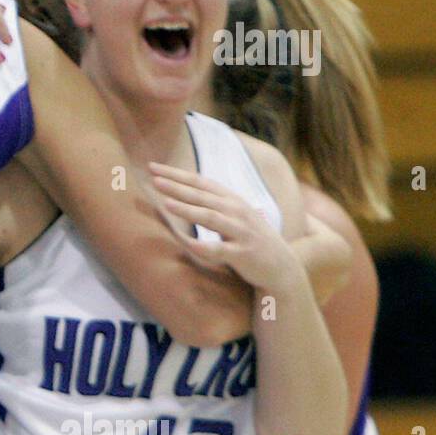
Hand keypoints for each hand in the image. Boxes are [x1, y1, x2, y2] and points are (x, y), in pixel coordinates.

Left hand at [148, 162, 300, 292]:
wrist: (282, 267)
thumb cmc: (249, 239)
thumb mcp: (233, 216)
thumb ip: (211, 204)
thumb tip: (180, 192)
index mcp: (232, 200)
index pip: (200, 182)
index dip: (177, 174)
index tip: (153, 167)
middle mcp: (237, 211)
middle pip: (202, 196)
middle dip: (177, 187)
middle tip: (154, 180)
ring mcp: (241, 232)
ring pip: (211, 218)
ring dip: (189, 210)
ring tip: (166, 204)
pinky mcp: (244, 254)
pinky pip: (222, 250)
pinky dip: (206, 247)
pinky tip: (189, 244)